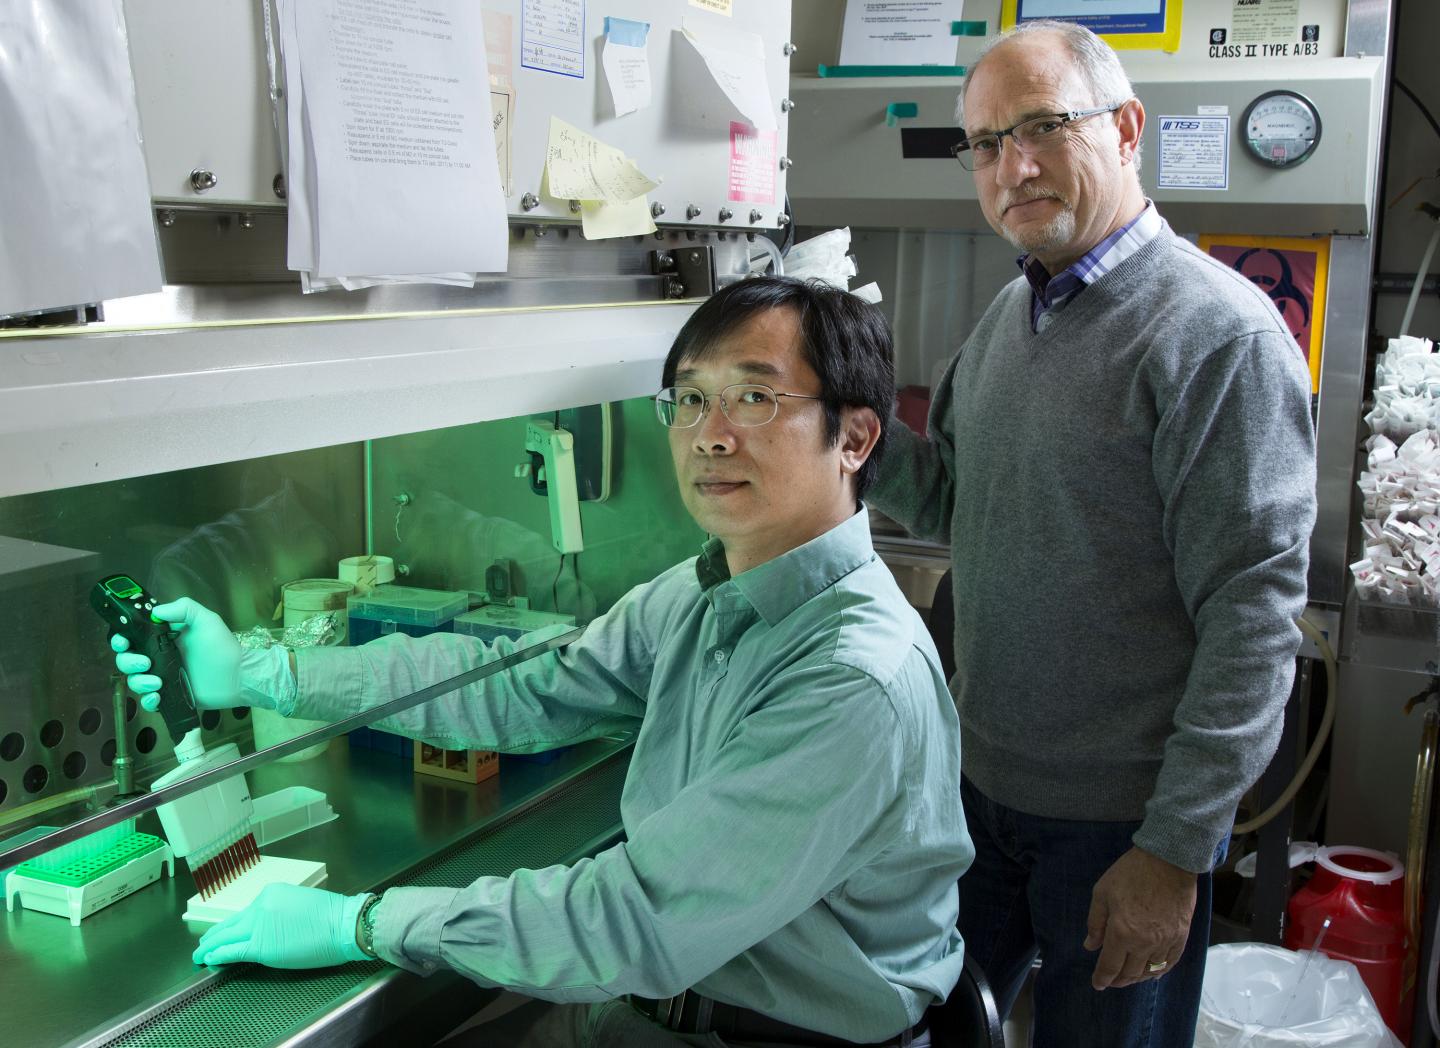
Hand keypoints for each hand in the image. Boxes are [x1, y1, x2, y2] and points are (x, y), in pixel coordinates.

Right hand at [111, 598, 243, 710]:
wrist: (238, 676)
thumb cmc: (222, 647)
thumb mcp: (206, 620)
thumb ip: (184, 608)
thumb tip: (156, 611)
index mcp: (163, 638)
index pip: (133, 637)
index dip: (122, 639)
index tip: (124, 642)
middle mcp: (159, 657)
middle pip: (127, 660)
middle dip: (128, 662)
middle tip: (145, 663)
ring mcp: (163, 677)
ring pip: (135, 681)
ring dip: (139, 682)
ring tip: (158, 682)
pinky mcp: (169, 696)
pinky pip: (148, 700)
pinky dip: (148, 700)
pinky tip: (158, 696)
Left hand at [193, 883, 368, 968]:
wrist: (343, 924)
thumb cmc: (332, 916)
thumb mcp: (300, 902)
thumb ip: (280, 911)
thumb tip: (271, 927)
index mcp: (271, 893)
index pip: (246, 912)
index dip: (234, 924)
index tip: (227, 931)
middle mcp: (260, 906)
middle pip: (231, 922)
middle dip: (214, 934)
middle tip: (204, 942)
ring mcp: (258, 926)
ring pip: (225, 936)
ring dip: (209, 946)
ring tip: (199, 954)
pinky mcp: (260, 947)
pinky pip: (232, 951)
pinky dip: (217, 955)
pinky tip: (209, 959)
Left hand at [1084, 846, 1195, 989]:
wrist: (1168, 862)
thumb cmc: (1131, 873)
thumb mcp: (1102, 892)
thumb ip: (1095, 922)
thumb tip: (1091, 945)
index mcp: (1122, 932)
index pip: (1110, 966)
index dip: (1102, 978)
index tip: (1098, 984)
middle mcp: (1144, 943)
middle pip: (1130, 973)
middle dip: (1118, 980)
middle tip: (1111, 981)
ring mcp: (1165, 942)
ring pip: (1150, 972)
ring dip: (1137, 978)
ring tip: (1128, 977)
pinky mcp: (1180, 937)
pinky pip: (1169, 963)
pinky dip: (1159, 972)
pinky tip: (1152, 972)